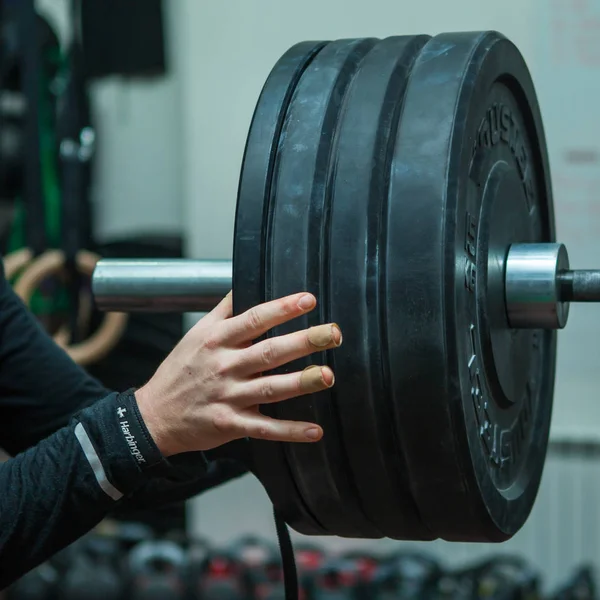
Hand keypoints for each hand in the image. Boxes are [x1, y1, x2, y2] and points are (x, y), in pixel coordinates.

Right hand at [135, 291, 340, 455]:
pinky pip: (264, 429)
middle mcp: (225, 367)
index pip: (254, 319)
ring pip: (271, 389)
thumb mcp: (196, 333)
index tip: (309, 299)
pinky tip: (315, 431)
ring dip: (301, 382)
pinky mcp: (230, 424)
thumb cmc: (180, 370)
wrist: (153, 415)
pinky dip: (289, 431)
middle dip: (303, 341)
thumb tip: (244, 281)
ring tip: (328, 375)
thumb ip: (223, 310)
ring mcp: (228, 397)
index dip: (282, 309)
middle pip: (269, 352)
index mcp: (217, 340)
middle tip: (333, 334)